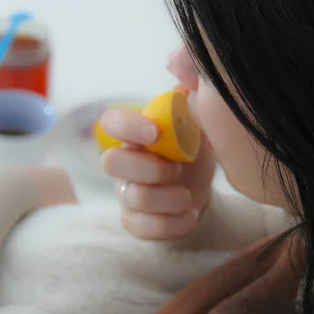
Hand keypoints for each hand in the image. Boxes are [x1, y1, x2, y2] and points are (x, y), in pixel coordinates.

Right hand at [100, 108, 215, 240]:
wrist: (203, 190)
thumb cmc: (194, 152)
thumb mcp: (199, 125)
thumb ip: (191, 103)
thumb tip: (183, 86)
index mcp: (137, 135)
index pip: (111, 121)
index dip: (127, 126)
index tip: (156, 133)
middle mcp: (124, 162)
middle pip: (110, 162)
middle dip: (149, 168)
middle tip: (177, 170)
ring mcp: (126, 193)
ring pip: (134, 198)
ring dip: (169, 199)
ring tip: (190, 198)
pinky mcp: (134, 220)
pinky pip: (141, 227)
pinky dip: (172, 225)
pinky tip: (191, 216)